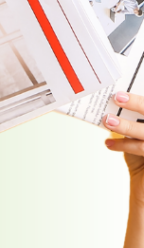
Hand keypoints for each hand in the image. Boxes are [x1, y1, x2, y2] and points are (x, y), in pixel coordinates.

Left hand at [103, 91, 143, 207]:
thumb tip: (111, 101)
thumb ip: (130, 120)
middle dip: (137, 104)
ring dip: (126, 126)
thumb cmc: (140, 158)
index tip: (125, 89)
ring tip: (107, 120)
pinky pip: (142, 148)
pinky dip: (123, 144)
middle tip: (117, 97)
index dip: (139, 98)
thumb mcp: (136, 135)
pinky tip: (108, 143)